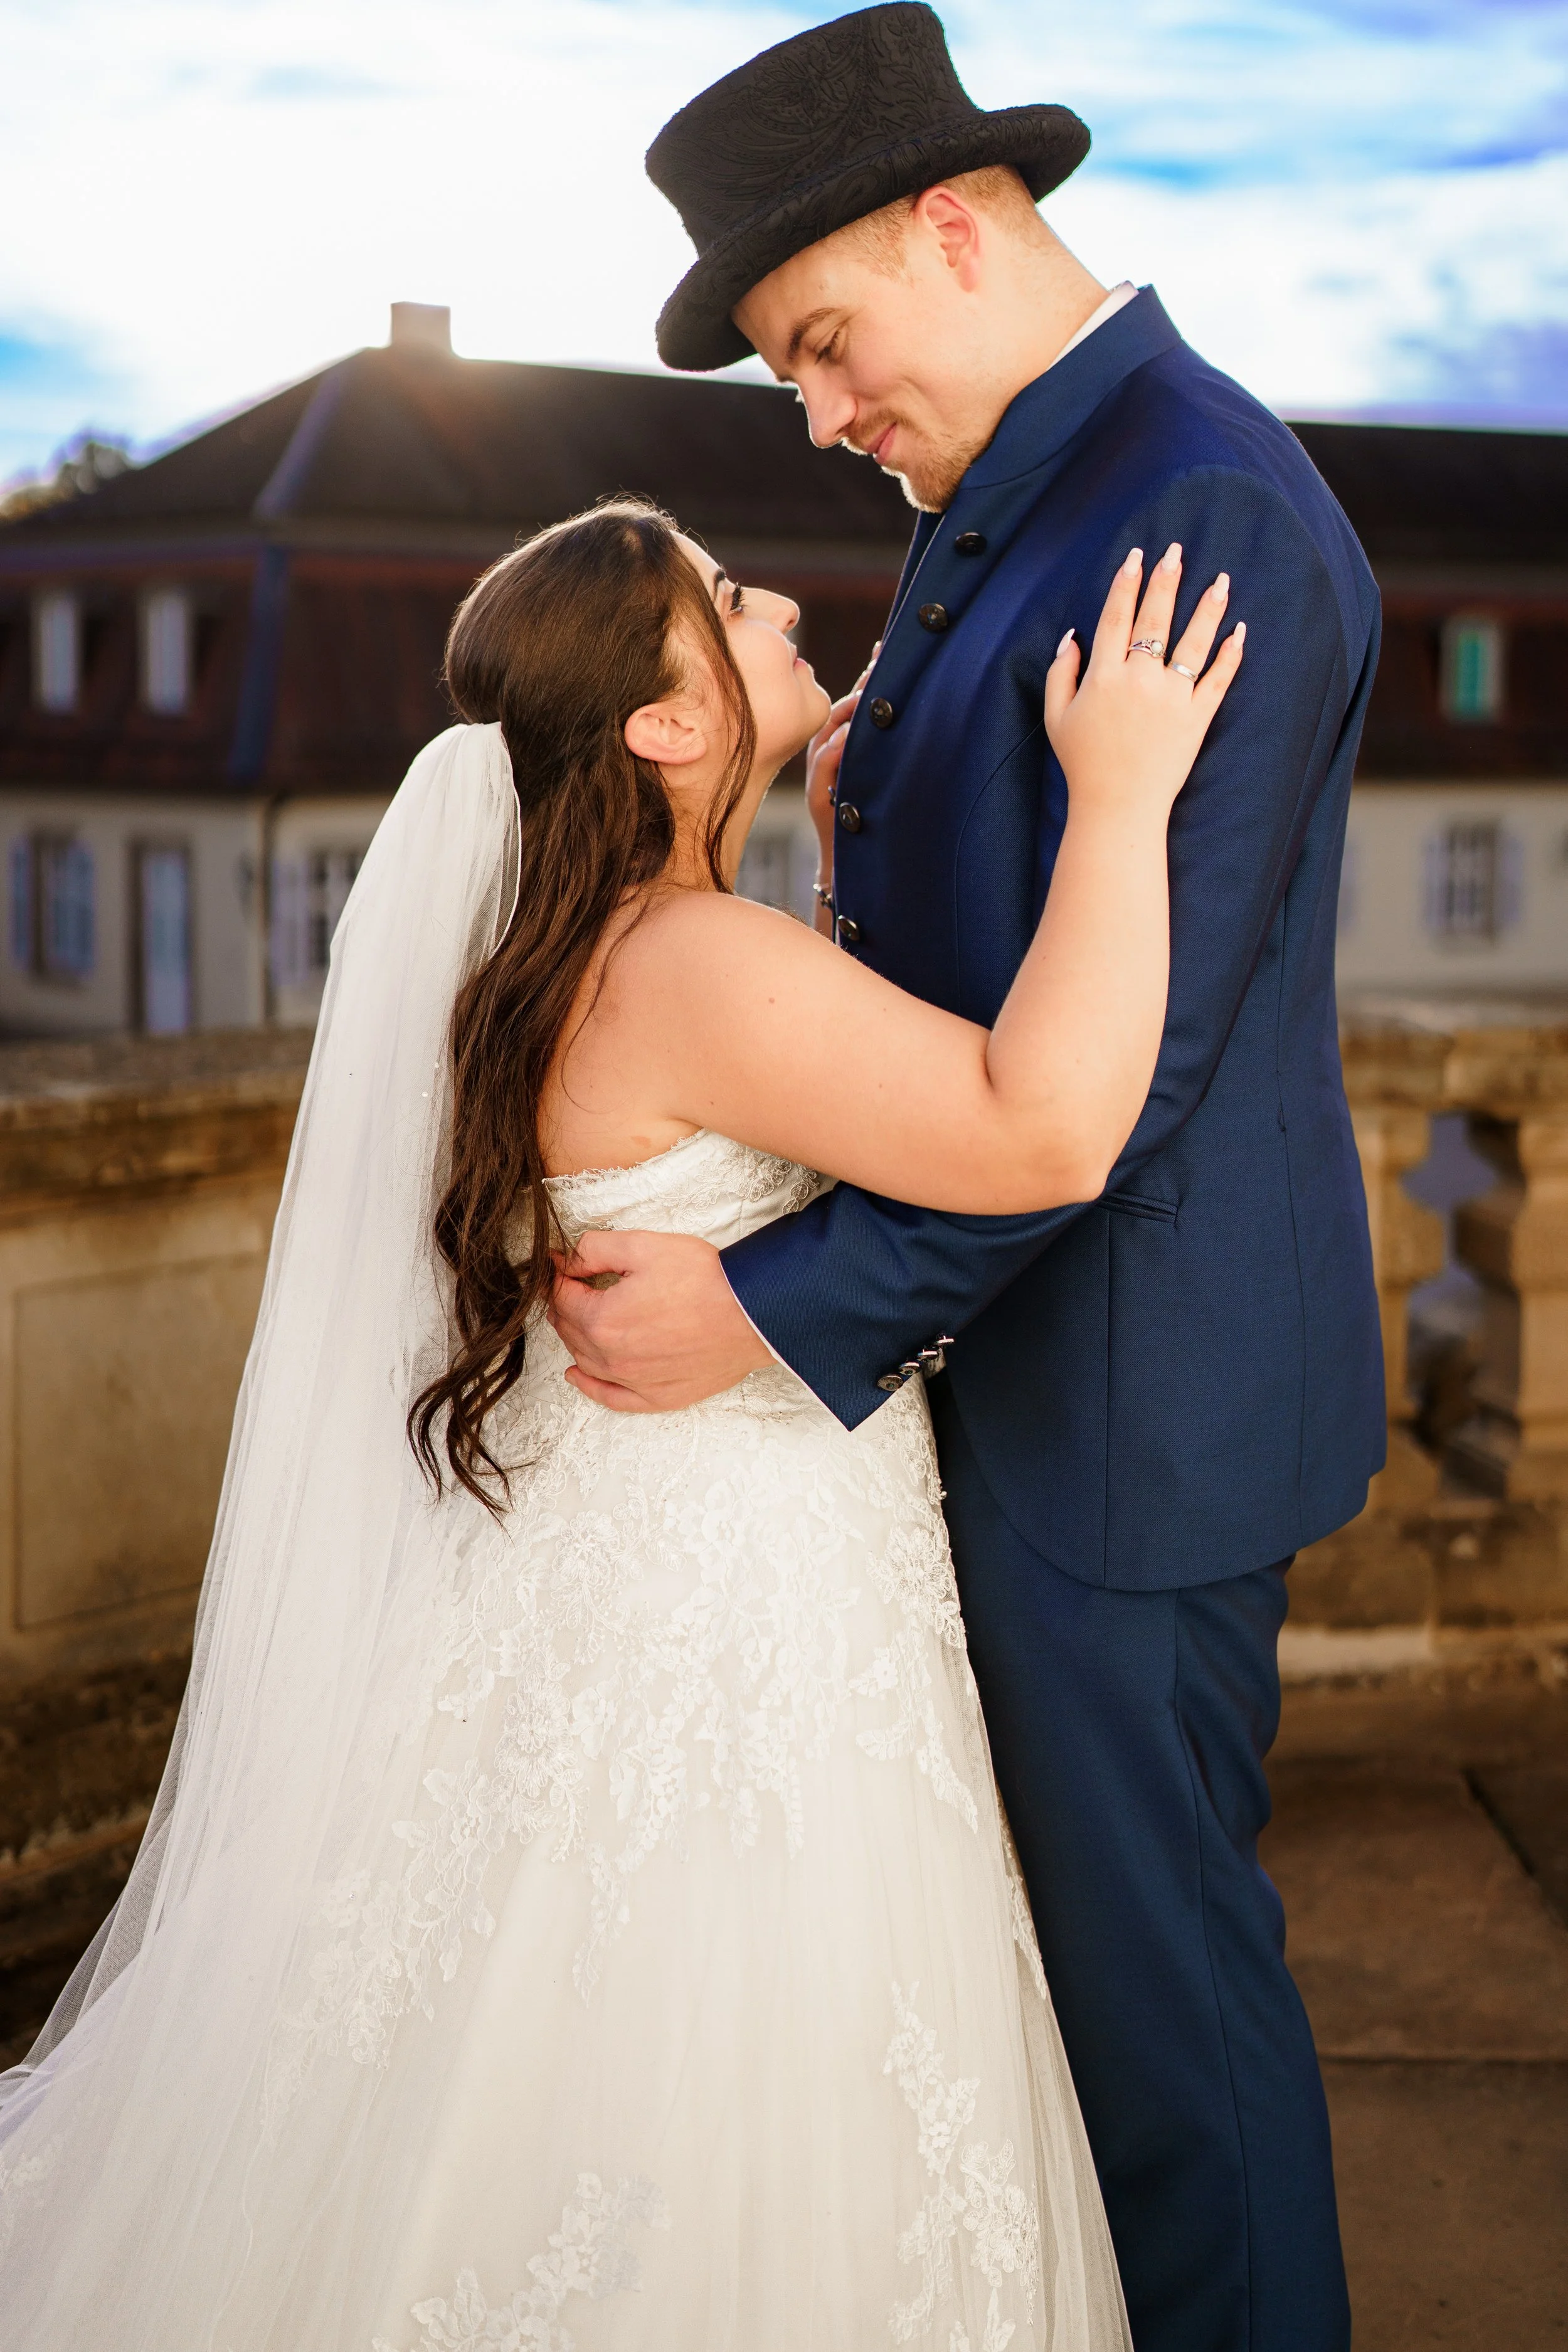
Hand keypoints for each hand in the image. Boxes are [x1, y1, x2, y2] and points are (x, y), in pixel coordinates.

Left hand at [547, 1228, 773, 1410]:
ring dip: (575, 1337)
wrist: (753, 1313)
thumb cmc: (705, 1279)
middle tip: (570, 1286)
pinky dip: (589, 1386)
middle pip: (570, 1331)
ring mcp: (635, 1382)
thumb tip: (566, 1261)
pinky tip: (577, 1375)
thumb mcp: (643, 1246)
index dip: (558, 1276)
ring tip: (576, 1318)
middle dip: (565, 1305)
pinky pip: (611, 1398)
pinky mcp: (659, 1396)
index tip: (561, 1264)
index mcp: (603, 1320)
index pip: (562, 1298)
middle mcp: (612, 1358)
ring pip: (586, 1361)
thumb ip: (595, 1250)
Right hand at [804, 648, 878, 871]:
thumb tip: (922, 716)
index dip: (869, 675)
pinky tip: (852, 733)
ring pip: (830, 732)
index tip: (885, 647)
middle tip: (882, 661)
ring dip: (849, 710)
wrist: (851, 867)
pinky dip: (837, 749)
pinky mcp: (818, 797)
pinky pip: (823, 766)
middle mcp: (828, 755)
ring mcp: (820, 776)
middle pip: (842, 709)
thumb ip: (890, 748)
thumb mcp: (883, 779)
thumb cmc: (870, 822)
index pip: (855, 702)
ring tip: (869, 689)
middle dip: (862, 685)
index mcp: (844, 747)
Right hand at [1044, 544, 1241, 815]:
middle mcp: (1139, 680)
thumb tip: (1072, 636)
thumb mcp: (1056, 718)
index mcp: (1103, 676)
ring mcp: (1172, 698)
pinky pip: (1218, 679)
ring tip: (1221, 579)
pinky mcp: (1197, 718)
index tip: (1137, 556)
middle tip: (1177, 550)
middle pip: (1156, 619)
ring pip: (1194, 642)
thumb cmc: (1083, 764)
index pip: (1117, 617)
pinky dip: (1231, 654)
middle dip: (1166, 580)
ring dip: (1208, 607)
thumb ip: (1059, 674)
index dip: (1126, 583)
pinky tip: (1240, 630)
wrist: (1118, 808)